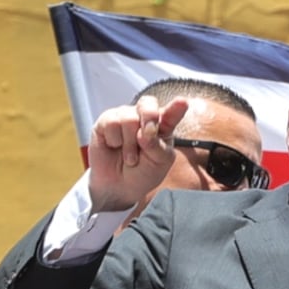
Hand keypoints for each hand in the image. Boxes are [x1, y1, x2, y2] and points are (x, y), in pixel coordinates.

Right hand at [89, 96, 189, 212]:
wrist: (119, 186)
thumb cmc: (144, 171)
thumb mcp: (159, 162)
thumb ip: (157, 146)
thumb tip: (145, 131)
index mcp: (163, 125)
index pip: (171, 113)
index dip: (176, 108)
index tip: (182, 103)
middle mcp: (144, 116)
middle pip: (148, 104)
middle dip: (149, 118)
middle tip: (144, 140)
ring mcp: (125, 116)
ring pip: (129, 118)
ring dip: (129, 144)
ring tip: (130, 156)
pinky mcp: (106, 120)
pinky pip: (111, 123)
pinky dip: (114, 141)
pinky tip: (115, 147)